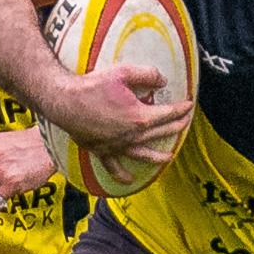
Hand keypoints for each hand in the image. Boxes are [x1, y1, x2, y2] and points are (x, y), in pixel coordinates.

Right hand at [59, 64, 193, 185]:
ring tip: (169, 157)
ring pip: (144, 154)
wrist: (64, 101)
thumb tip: (163, 80)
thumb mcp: (122, 73)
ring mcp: (117, 146)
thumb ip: (147, 74)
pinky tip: (129, 180)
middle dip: (176, 127)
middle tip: (185, 123)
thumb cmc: (91, 86)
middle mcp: (132, 135)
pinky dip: (122, 175)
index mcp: (140, 116)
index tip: (189, 105)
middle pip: (160, 133)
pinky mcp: (102, 151)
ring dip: (159, 156)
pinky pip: (114, 167)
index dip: (181, 109)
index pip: (168, 114)